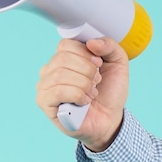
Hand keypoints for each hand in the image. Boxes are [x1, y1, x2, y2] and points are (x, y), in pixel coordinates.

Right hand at [35, 37, 128, 151]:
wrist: (110, 120)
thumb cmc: (109, 93)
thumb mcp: (118, 64)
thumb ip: (109, 46)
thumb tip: (91, 42)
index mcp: (64, 58)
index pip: (65, 44)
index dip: (85, 53)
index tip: (98, 64)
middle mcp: (50, 70)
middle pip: (62, 58)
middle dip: (86, 70)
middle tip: (96, 81)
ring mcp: (44, 86)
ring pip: (59, 75)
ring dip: (83, 84)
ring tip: (92, 93)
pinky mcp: (44, 102)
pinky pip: (57, 92)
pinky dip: (77, 95)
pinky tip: (84, 102)